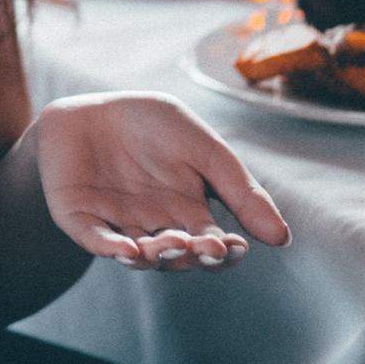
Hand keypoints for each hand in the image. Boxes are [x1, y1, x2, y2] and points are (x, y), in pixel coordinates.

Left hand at [35, 92, 291, 270]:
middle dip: (193, 256)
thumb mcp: (205, 150)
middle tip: (205, 247)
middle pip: (179, 256)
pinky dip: (110, 248)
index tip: (235, 245)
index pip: (212, 247)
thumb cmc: (153, 127)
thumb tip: (282, 239)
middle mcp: (155, 228)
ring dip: (157, 255)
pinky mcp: (81, 219)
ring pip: (141, 254)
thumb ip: (241, 191)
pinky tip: (127, 250)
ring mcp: (118, 225)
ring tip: (171, 244)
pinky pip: (96, 240)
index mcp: (188, 215)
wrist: (94, 107)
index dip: (224, 253)